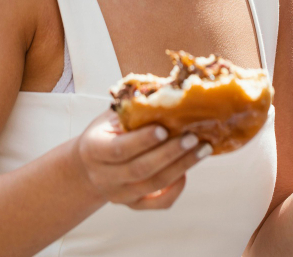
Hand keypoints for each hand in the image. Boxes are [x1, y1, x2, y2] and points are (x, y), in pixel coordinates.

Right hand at [73, 110, 210, 209]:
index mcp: (94, 149)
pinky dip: (176, 188)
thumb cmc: (107, 132)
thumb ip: (133, 107)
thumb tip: (169, 88)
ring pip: (153, 185)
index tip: (165, 129)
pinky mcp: (133, 204)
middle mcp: (104, 176)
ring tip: (203, 149)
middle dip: (170, 153)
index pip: (118, 149)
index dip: (142, 140)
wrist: (89, 165)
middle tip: (194, 137)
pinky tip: (188, 170)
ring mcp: (119, 194)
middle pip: (140, 169)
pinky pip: (158, 203)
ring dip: (181, 166)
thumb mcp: (112, 116)